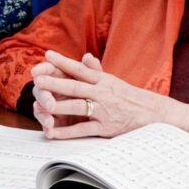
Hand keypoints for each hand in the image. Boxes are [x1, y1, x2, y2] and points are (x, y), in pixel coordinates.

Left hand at [31, 50, 164, 139]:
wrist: (151, 113)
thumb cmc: (128, 97)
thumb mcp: (113, 81)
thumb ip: (96, 71)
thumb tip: (85, 56)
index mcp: (103, 80)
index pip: (80, 69)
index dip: (63, 62)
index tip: (47, 55)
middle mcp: (102, 93)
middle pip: (75, 87)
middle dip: (54, 83)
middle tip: (37, 78)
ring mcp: (104, 110)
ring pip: (78, 107)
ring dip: (58, 106)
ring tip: (41, 104)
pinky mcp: (105, 127)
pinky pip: (83, 129)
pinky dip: (66, 132)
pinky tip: (52, 131)